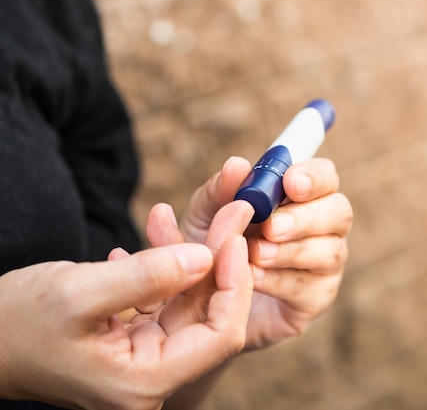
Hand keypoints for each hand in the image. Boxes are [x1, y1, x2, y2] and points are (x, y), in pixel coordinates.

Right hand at [0, 240, 252, 409]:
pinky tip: (158, 241)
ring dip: (199, 260)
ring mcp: (146, 360)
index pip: (220, 336)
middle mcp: (153, 378)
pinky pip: (167, 302)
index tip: (234, 237)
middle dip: (222, 262)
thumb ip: (147, 276)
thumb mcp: (77, 293)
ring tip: (205, 218)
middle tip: (232, 213)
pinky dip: (168, 271)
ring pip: (191, 305)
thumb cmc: (15, 323)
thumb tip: (207, 257)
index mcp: (144, 382)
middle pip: (210, 317)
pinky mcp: (135, 341)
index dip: (235, 284)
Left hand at [146, 156, 352, 350]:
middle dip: (304, 217)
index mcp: (301, 196)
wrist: (205, 300)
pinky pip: (308, 288)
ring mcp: (323, 264)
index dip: (314, 177)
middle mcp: (322, 226)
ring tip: (256, 254)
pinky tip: (254, 277)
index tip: (290, 182)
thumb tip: (238, 165)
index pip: (325, 177)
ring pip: (329, 251)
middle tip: (271, 227)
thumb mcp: (206, 216)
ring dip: (291, 251)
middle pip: (339, 212)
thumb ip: (220, 191)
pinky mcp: (315, 298)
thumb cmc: (214, 246)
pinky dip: (280, 281)